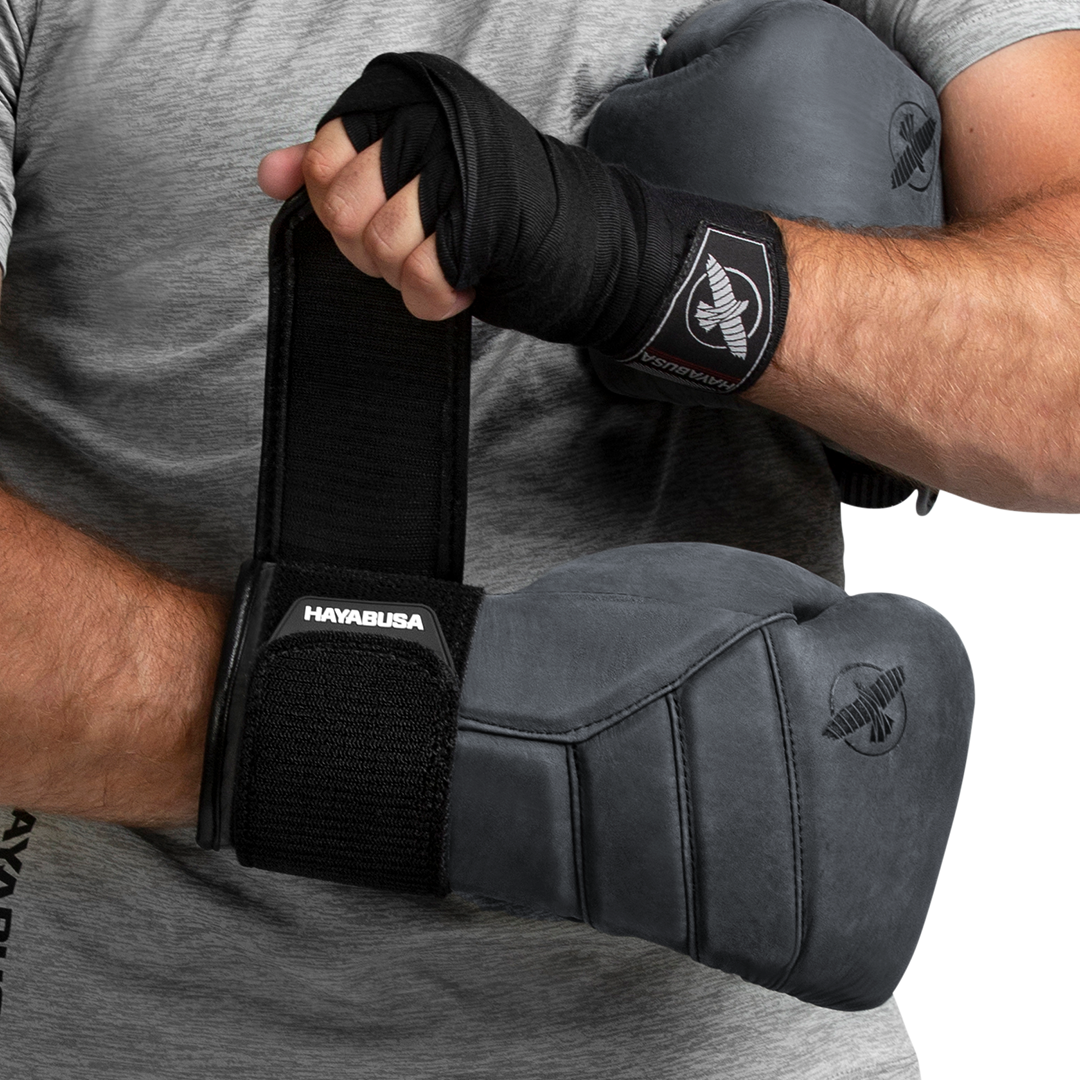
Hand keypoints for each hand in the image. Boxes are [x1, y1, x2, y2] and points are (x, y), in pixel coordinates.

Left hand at [258, 122, 474, 320]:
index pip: (322, 164)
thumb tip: (269, 175)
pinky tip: (460, 287)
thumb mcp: (401, 171)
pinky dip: (436, 300)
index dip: (338, 212)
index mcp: (403, 102)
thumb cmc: (480, 207)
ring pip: (381, 246)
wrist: (574, 236)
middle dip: (371, 252)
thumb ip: (335, 167)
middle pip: (344, 212)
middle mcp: (430, 123)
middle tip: (413, 246)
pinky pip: (422, 277)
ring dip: (406, 276)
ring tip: (439, 262)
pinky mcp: (488, 220)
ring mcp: (460, 169)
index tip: (379, 217)